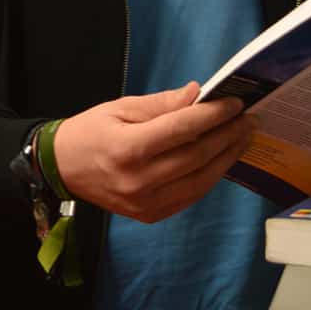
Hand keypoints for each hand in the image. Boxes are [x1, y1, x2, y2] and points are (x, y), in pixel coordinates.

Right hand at [51, 82, 254, 223]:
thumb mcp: (120, 108)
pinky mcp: (151, 215)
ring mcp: (146, 203)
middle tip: (249, 118)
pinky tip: (222, 159)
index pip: (182, 130)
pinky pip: (191, 195)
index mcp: (128, 149)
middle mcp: (139, 181)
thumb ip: (161, 104)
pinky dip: (211, 176)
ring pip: (200, 180)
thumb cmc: (90, 132)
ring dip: (227, 157)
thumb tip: (197, 94)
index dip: (213, 115)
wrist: (62, 169)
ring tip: (243, 137)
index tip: (235, 103)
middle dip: (227, 135)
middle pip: (197, 156)